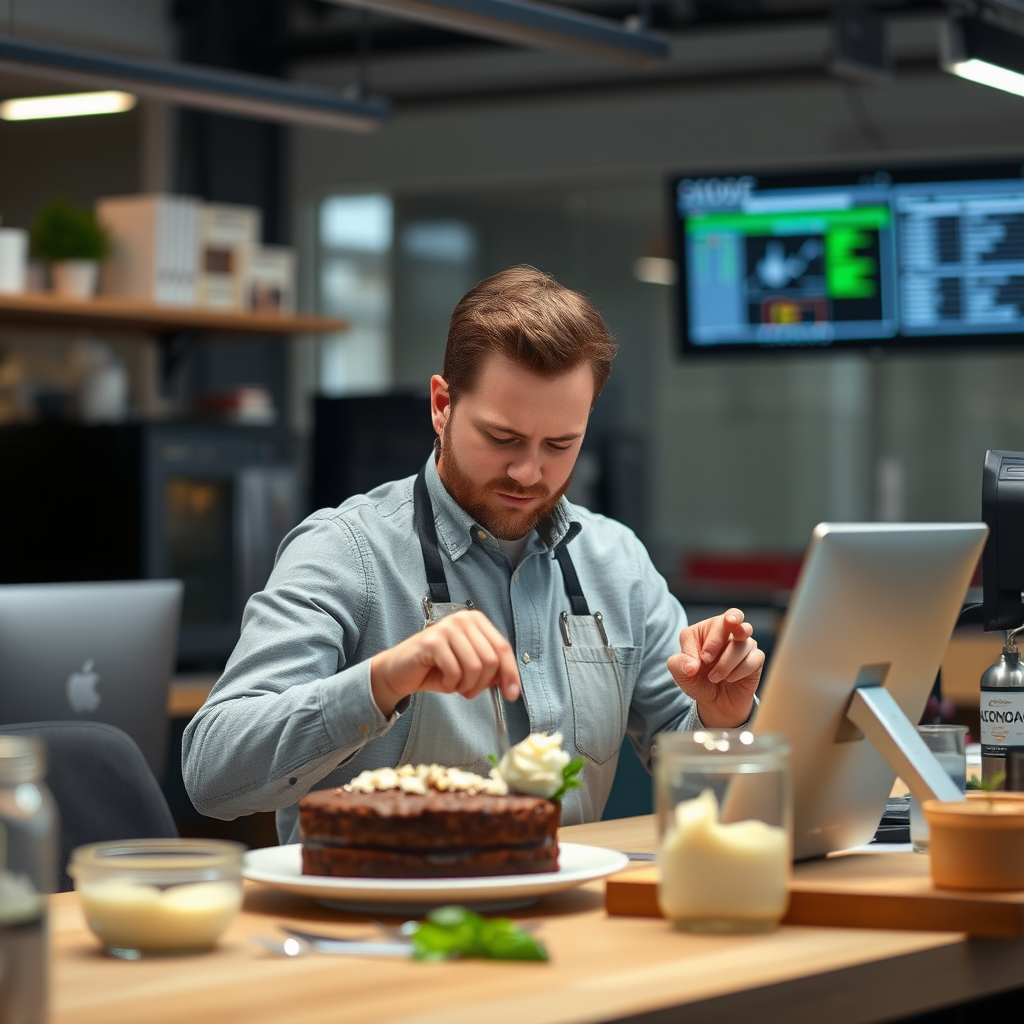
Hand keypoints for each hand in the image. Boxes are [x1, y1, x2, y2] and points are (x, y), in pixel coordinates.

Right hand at [370, 609, 520, 716]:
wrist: (400, 671)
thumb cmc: (436, 668)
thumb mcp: (470, 668)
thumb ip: (491, 670)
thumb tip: (511, 685)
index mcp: (476, 621)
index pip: (503, 647)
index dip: (510, 673)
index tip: (511, 694)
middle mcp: (463, 619)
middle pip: (491, 659)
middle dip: (482, 683)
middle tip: (470, 691)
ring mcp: (447, 628)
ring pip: (475, 666)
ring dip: (467, 685)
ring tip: (455, 685)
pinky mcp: (432, 641)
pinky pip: (455, 671)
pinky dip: (451, 684)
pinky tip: (442, 681)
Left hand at [666, 608, 763, 728]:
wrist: (715, 702)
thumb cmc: (698, 681)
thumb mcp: (681, 674)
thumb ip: (679, 664)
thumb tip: (691, 665)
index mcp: (706, 629)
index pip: (713, 623)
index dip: (712, 640)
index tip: (705, 659)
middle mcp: (727, 631)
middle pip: (735, 616)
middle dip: (731, 624)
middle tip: (725, 632)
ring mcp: (744, 643)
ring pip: (744, 643)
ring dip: (727, 664)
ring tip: (714, 678)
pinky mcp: (756, 657)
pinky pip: (754, 658)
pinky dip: (740, 671)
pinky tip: (730, 679)